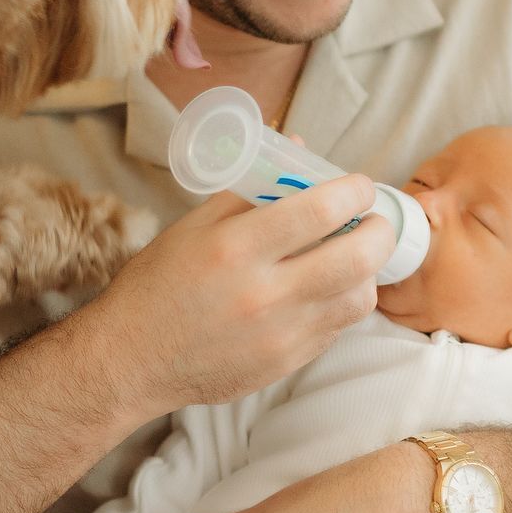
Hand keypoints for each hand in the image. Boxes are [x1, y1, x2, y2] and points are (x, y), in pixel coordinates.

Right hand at [78, 177, 394, 422]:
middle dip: (379, 230)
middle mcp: (263, 294)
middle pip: (357, 258)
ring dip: (366, 272)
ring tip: (351, 257)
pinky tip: (325, 289)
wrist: (132, 360)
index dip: (353, 191)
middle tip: (373, 220)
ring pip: (359, 298)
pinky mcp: (286, 364)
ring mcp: (279, 334)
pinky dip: (341, 303)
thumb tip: (298, 149)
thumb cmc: (157, 286)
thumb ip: (248, 190)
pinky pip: (337, 329)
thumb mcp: (192, 227)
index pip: (320, 211)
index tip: (358, 186)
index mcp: (235, 249)